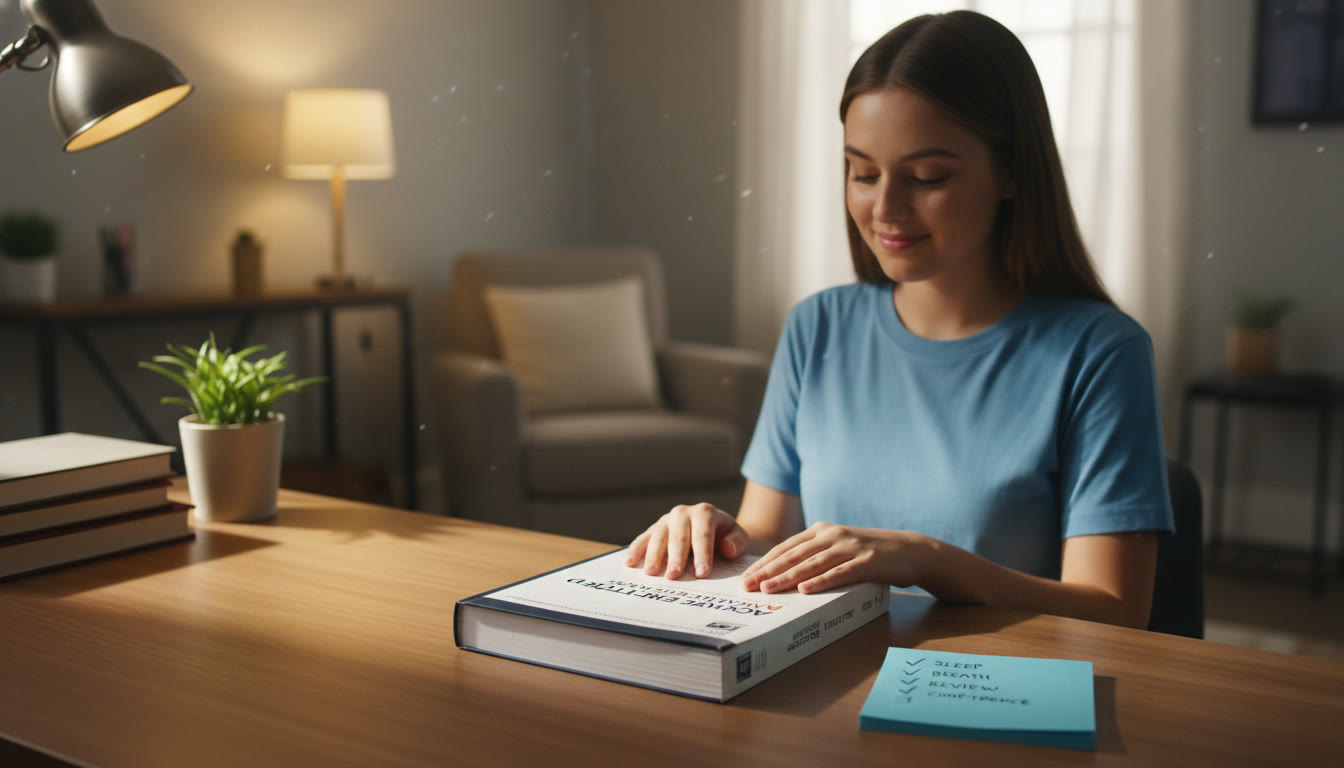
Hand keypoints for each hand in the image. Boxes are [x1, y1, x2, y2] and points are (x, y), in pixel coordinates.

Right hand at [625, 503, 750, 579]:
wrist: (714, 528)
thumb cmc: (726, 536)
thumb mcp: (738, 537)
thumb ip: (737, 542)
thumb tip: (727, 548)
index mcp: (705, 513)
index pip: (703, 534)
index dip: (703, 554)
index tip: (702, 573)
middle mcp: (683, 513)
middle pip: (679, 536)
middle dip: (676, 557)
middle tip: (674, 576)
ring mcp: (666, 520)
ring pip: (659, 536)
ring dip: (654, 555)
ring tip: (651, 574)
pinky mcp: (655, 529)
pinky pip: (643, 538)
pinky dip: (636, 549)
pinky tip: (630, 563)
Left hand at [740, 523, 930, 593]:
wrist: (910, 550)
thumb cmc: (870, 553)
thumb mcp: (839, 547)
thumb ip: (815, 554)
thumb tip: (785, 574)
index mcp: (822, 531)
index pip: (786, 547)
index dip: (764, 562)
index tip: (745, 576)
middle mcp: (832, 535)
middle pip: (793, 555)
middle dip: (768, 571)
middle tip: (747, 586)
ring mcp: (849, 547)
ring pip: (812, 564)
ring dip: (787, 578)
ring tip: (768, 590)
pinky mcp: (866, 562)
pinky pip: (839, 573)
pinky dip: (821, 582)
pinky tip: (805, 590)